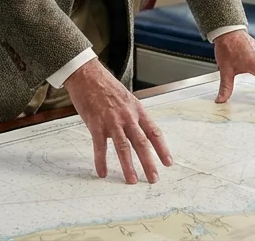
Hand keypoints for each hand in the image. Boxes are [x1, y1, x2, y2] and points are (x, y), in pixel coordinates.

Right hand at [64, 59, 172, 184]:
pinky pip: (100, 146)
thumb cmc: (105, 84)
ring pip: (123, 148)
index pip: (154, 132)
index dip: (162, 149)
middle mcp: (127, 117)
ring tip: (131, 180)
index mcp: (137, 110)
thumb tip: (134, 131)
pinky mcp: (96, 124)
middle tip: (153, 178)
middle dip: (149, 163)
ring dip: (128, 166)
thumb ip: (131, 115)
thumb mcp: (126, 98)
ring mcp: (112, 121)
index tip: (167, 162)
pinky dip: (101, 161)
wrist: (87, 74)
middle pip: (141, 143)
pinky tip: (102, 172)